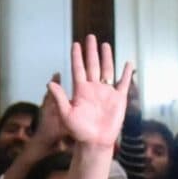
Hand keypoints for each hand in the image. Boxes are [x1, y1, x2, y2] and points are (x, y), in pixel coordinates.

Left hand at [48, 36, 132, 150]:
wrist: (95, 142)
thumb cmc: (79, 131)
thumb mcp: (66, 114)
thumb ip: (60, 98)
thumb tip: (50, 83)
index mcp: (81, 90)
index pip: (78, 68)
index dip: (77, 56)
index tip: (75, 44)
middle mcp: (93, 88)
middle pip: (92, 65)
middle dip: (91, 51)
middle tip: (90, 37)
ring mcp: (106, 92)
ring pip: (107, 70)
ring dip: (106, 57)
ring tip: (105, 45)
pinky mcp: (118, 98)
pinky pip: (123, 83)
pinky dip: (126, 73)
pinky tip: (128, 63)